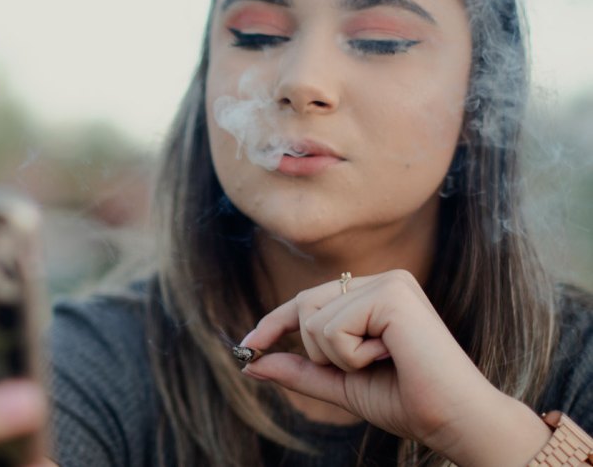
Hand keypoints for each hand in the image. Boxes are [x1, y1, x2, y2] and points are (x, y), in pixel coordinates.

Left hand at [240, 270, 549, 465]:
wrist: (453, 420)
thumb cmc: (407, 402)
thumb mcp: (339, 384)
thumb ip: (298, 370)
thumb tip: (250, 362)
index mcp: (374, 294)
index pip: (308, 301)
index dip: (274, 322)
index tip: (247, 345)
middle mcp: (382, 279)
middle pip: (304, 307)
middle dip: (317, 351)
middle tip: (363, 367)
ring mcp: (389, 282)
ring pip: (314, 320)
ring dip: (338, 358)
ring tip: (382, 362)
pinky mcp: (392, 294)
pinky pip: (333, 329)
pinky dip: (351, 357)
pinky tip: (390, 357)